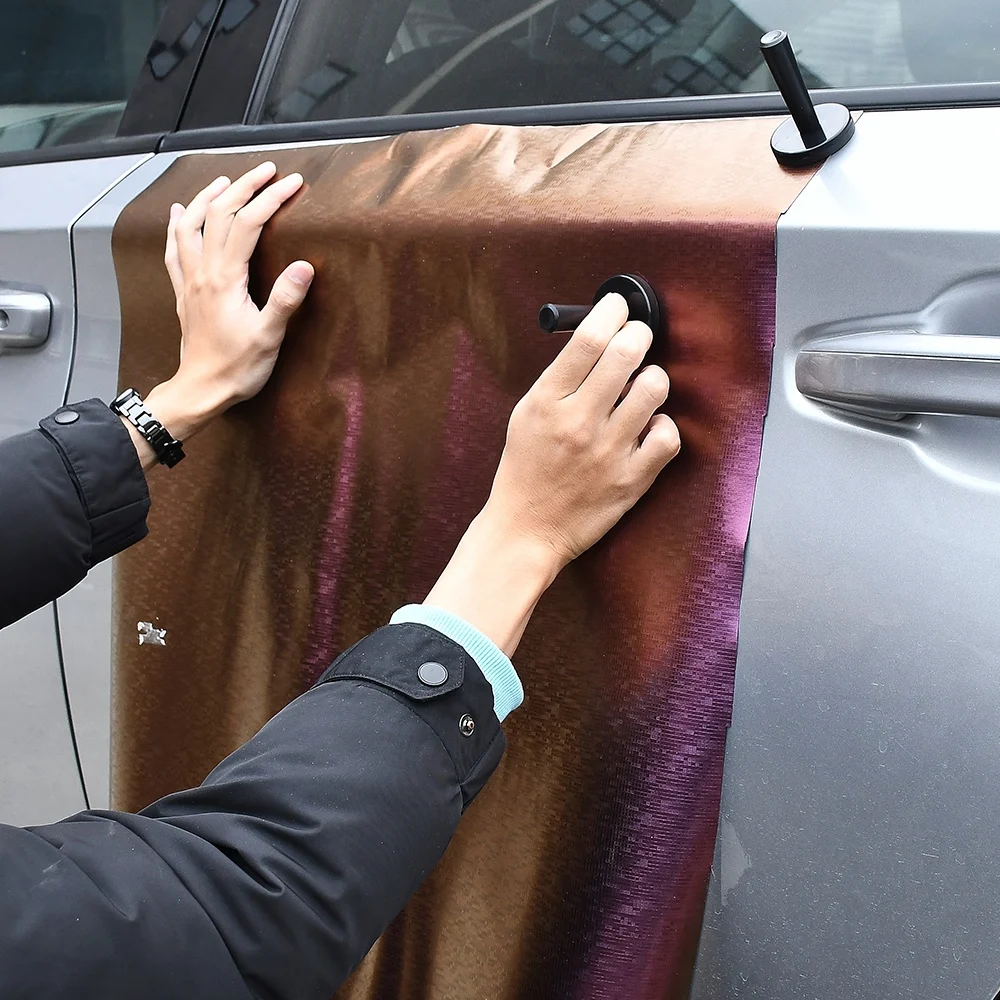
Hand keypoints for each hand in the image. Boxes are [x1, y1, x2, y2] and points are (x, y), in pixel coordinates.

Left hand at [126, 163, 314, 469]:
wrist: (200, 391)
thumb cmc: (236, 369)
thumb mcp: (269, 337)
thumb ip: (285, 300)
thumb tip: (304, 266)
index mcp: (226, 278)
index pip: (248, 223)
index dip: (271, 198)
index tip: (293, 184)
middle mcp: (204, 272)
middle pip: (220, 215)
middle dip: (245, 187)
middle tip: (267, 171)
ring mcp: (190, 280)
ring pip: (193, 225)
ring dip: (209, 197)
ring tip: (225, 180)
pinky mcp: (184, 292)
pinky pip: (175, 249)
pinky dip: (178, 226)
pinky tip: (181, 213)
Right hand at [424, 294, 679, 655]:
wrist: (526, 529)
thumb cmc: (526, 470)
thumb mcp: (527, 415)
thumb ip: (560, 379)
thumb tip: (597, 340)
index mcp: (547, 403)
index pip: (587, 339)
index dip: (610, 313)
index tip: (618, 308)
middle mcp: (578, 423)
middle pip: (625, 354)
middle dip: (638, 335)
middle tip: (637, 338)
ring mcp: (608, 452)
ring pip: (653, 388)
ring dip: (652, 379)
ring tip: (642, 387)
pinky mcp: (632, 479)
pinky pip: (668, 435)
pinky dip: (663, 425)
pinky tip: (648, 427)